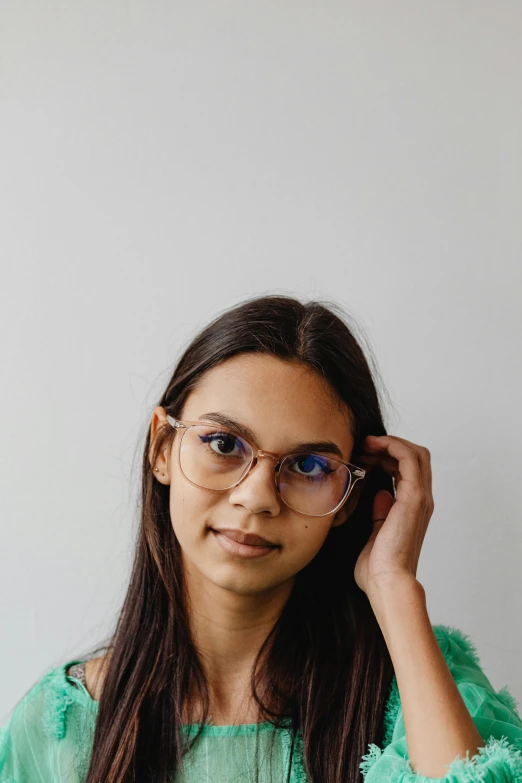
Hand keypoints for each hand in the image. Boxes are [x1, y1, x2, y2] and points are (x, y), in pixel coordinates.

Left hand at [353, 435, 434, 598]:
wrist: (386, 583)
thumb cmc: (378, 567)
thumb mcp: (376, 532)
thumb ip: (380, 513)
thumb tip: (380, 495)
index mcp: (413, 508)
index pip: (409, 469)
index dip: (388, 455)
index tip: (364, 454)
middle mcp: (422, 500)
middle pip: (417, 456)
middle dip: (390, 445)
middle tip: (365, 445)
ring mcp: (420, 498)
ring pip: (416, 453)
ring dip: (391, 443)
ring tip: (368, 443)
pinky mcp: (413, 498)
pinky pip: (409, 459)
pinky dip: (393, 446)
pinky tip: (374, 446)